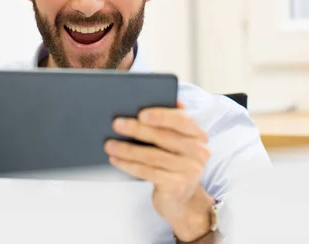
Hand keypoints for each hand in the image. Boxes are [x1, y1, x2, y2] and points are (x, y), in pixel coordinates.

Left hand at [104, 102, 214, 240]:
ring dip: (127, 149)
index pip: (182, 120)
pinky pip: (147, 171)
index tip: (140, 113)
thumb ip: (168, 125)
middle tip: (116, 124)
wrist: (184, 199)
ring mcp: (189, 170)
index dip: (161, 115)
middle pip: (163, 137)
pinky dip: (128, 165)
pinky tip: (115, 160)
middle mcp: (198, 152)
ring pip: (152, 155)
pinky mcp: (176, 185)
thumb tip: (141, 109)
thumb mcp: (177, 144)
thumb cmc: (174, 164)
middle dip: (137, 129)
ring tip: (109, 145)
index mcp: (198, 135)